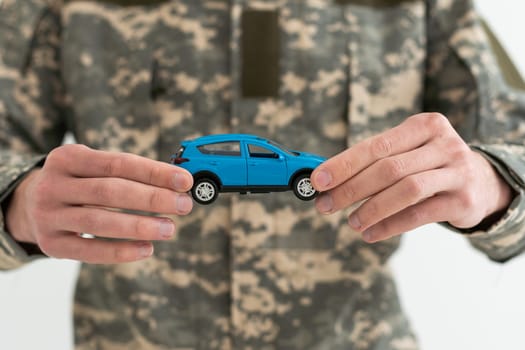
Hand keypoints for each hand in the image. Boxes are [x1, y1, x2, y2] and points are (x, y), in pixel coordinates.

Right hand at [5, 144, 192, 262]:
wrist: (31, 205)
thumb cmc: (80, 183)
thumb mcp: (94, 168)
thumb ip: (130, 173)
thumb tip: (179, 185)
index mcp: (67, 157)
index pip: (118, 163)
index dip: (154, 172)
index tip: (185, 181)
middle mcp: (53, 184)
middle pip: (110, 191)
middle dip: (152, 198)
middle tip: (184, 205)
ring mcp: (48, 215)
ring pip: (99, 222)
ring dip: (140, 226)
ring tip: (170, 228)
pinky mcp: (51, 244)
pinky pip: (90, 251)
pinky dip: (121, 251)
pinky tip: (147, 249)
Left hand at [311, 113, 513, 242]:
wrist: (482, 181)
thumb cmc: (430, 164)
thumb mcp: (408, 152)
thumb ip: (374, 161)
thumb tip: (327, 180)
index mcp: (424, 125)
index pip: (376, 145)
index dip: (344, 164)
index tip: (318, 181)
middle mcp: (444, 144)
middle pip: (388, 168)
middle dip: (351, 189)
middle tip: (326, 205)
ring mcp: (457, 171)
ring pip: (405, 190)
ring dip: (371, 209)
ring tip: (351, 222)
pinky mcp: (463, 200)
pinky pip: (419, 215)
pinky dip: (390, 225)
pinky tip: (371, 233)